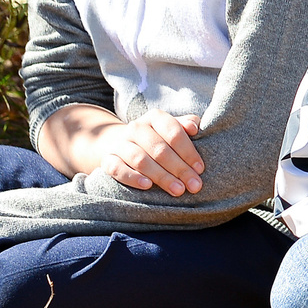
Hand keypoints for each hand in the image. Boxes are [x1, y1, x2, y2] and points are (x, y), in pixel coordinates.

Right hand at [86, 111, 205, 195]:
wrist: (121, 145)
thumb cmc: (157, 139)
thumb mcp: (171, 129)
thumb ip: (185, 126)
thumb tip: (194, 127)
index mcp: (155, 117)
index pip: (173, 131)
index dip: (188, 151)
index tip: (200, 169)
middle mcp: (136, 127)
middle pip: (159, 149)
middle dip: (179, 168)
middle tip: (194, 185)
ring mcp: (120, 143)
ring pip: (140, 159)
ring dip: (161, 176)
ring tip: (178, 190)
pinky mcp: (107, 159)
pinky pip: (117, 168)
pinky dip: (132, 177)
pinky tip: (147, 186)